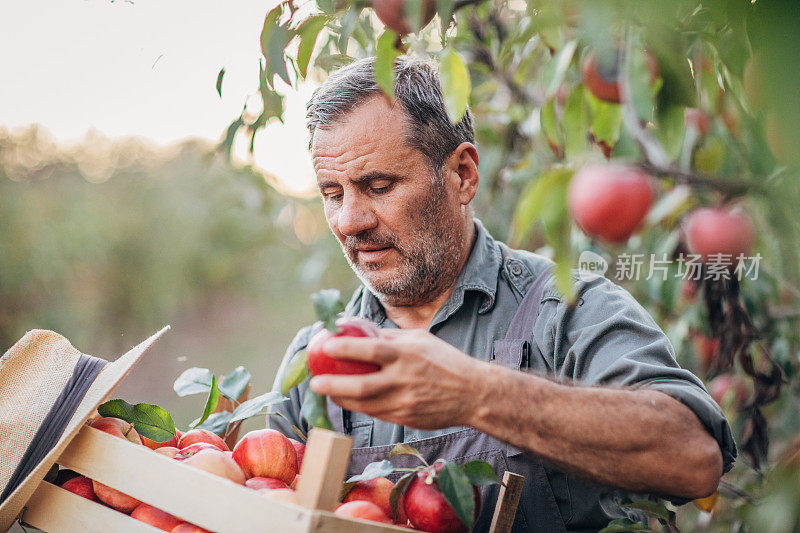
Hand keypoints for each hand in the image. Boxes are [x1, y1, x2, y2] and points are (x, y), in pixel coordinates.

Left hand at [308, 328, 487, 429]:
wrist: (473, 394)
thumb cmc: (443, 360)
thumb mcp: (419, 340)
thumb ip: (388, 336)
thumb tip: (355, 328)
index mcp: (407, 354)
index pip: (370, 349)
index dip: (345, 347)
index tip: (325, 343)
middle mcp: (404, 379)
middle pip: (361, 385)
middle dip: (333, 384)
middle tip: (314, 382)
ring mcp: (404, 402)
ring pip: (364, 404)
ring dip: (340, 398)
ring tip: (325, 391)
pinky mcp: (406, 418)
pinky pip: (375, 412)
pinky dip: (358, 405)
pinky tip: (346, 399)